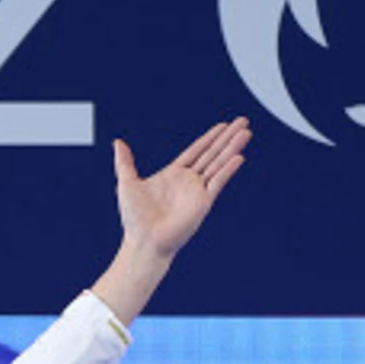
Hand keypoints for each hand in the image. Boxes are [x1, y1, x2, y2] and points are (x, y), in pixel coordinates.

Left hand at [116, 118, 252, 260]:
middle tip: (243, 121)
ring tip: (246, 133)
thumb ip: (125, 162)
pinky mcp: (203, 203)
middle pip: (212, 153)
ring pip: (219, 164)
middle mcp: (189, 181)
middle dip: (227, 137)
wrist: (144, 242)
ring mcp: (197, 192)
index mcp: (174, 175)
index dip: (209, 138)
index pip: (196, 150)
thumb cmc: (135, 219)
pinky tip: (238, 157)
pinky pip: (218, 182)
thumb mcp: (127, 183)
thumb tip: (118, 143)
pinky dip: (228, 169)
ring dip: (232, 148)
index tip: (223, 125)